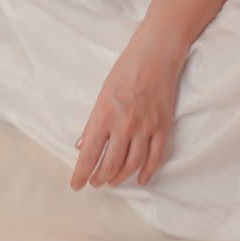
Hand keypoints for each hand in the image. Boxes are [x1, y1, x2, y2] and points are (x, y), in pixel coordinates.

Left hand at [70, 32, 185, 190]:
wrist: (155, 55)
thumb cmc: (125, 71)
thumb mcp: (102, 95)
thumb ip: (92, 123)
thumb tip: (80, 145)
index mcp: (104, 116)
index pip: (89, 154)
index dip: (81, 174)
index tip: (76, 185)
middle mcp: (124, 125)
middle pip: (111, 165)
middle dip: (100, 178)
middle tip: (96, 183)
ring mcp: (145, 127)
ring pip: (132, 165)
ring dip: (121, 177)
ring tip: (113, 181)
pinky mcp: (162, 127)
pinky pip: (155, 157)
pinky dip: (148, 172)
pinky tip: (141, 179)